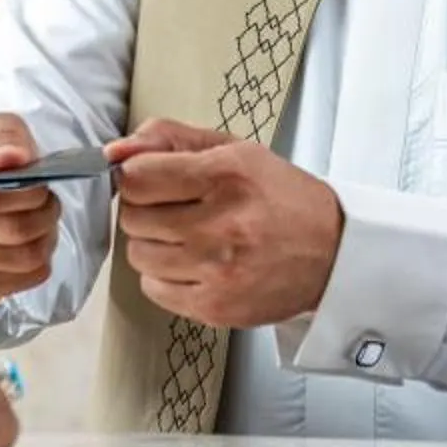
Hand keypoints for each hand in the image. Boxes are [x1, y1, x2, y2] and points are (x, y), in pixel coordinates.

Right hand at [0, 113, 61, 305]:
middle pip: (7, 231)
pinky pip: (8, 287)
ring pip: (14, 261)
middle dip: (43, 217)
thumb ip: (5, 135)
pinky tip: (25, 247)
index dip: (28, 195)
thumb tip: (13, 158)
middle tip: (49, 204)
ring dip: (42, 243)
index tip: (41, 187)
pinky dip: (29, 270)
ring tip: (41, 223)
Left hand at [108, 118, 343, 329]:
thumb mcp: (234, 149)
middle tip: (177, 208)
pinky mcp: (216, 307)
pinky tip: (194, 264)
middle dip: (147, 210)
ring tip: (188, 236)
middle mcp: (222, 224)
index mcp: (227, 175)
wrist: (332, 253)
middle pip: (134, 218)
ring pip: (138, 255)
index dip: (137, 177)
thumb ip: (170, 139)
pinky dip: (165, 276)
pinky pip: (153, 289)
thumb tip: (115, 152)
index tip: (151, 179)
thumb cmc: (281, 198)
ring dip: (154, 244)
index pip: (138, 178)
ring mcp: (218, 271)